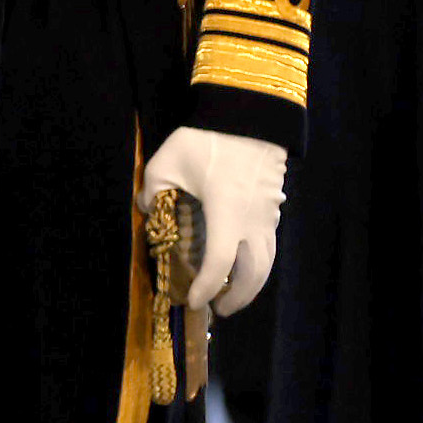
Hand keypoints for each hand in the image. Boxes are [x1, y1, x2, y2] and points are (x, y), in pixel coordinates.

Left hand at [139, 126, 288, 315]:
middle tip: (218, 309)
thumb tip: (148, 209)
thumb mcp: (167, 161)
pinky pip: (270, 245)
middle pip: (253, 274)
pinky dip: (259, 263)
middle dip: (237, 298)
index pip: (219, 264)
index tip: (191, 301)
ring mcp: (268, 215)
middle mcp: (253, 221)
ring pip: (267, 262)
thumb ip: (152, 190)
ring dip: (252, 284)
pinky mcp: (274, 207)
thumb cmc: (208, 138)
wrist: (251, 114)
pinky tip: (242, 263)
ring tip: (231, 294)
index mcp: (226, 213)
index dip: (204, 288)